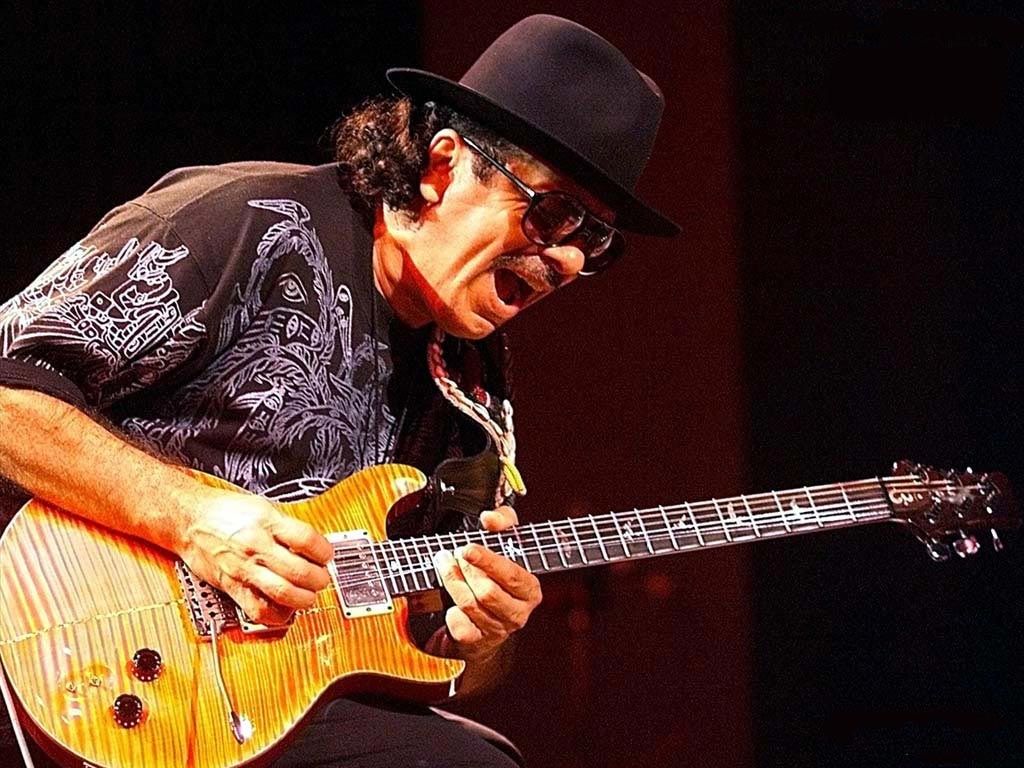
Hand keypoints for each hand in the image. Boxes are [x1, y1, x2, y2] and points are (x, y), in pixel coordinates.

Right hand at [177, 486, 332, 624]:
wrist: (188, 520)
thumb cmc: (223, 511)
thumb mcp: (262, 507)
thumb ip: (287, 526)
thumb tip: (312, 543)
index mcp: (267, 522)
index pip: (307, 540)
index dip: (324, 551)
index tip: (327, 555)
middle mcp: (256, 546)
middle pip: (299, 571)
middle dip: (319, 579)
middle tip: (322, 579)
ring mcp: (243, 569)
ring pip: (283, 594)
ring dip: (304, 599)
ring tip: (308, 596)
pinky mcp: (231, 586)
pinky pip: (257, 609)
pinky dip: (276, 616)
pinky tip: (284, 610)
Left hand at [433, 505, 541, 660]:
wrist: (489, 611)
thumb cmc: (499, 571)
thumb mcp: (506, 539)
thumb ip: (503, 521)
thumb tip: (490, 518)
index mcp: (530, 590)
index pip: (511, 576)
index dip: (488, 562)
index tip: (467, 548)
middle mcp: (518, 613)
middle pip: (487, 592)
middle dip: (465, 571)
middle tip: (452, 554)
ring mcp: (498, 630)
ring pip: (470, 605)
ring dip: (453, 583)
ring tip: (444, 565)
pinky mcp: (478, 642)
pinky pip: (461, 627)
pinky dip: (452, 613)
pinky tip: (451, 601)